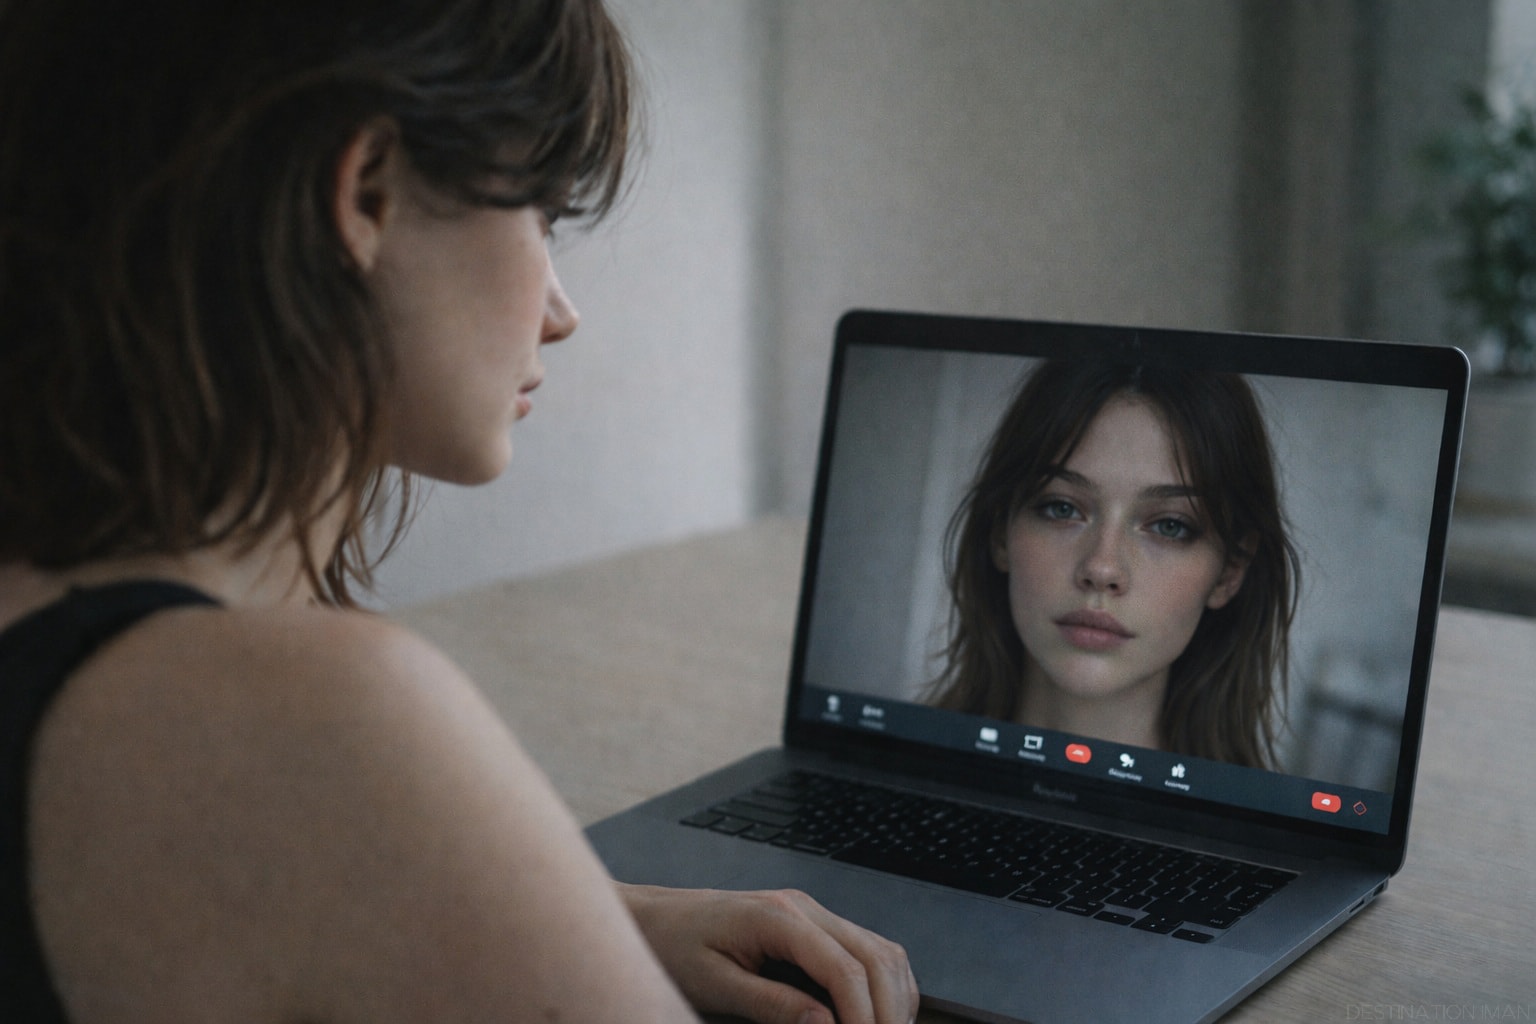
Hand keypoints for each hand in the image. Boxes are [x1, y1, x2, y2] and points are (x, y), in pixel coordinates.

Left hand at [619, 883, 918, 1023]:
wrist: (651, 916)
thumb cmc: (672, 946)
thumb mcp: (712, 985)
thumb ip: (770, 1004)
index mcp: (778, 917)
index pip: (845, 968)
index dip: (864, 1016)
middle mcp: (804, 907)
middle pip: (877, 956)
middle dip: (889, 1010)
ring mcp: (811, 912)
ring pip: (882, 950)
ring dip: (893, 996)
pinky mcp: (811, 924)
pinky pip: (866, 949)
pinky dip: (882, 984)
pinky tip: (873, 1014)